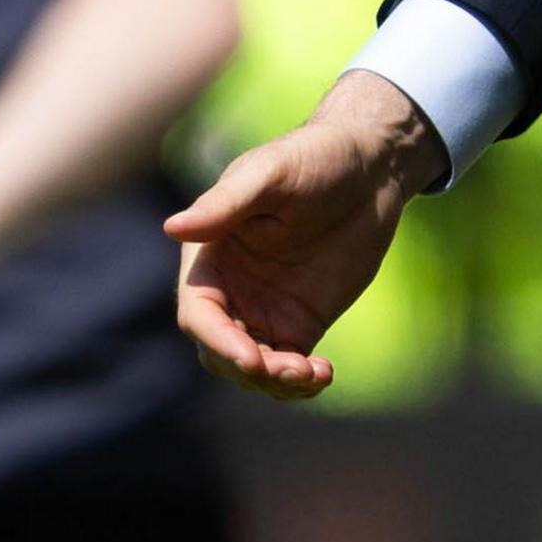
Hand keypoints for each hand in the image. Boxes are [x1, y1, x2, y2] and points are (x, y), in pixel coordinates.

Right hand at [164, 70, 444, 399]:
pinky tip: (324, 373)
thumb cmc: (314, 158)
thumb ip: (224, 204)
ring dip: (276, 383)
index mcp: (210, 254)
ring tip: (313, 372)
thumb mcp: (270, 175)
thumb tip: (172, 227)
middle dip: (247, 369)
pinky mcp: (299, 323)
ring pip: (253, 369)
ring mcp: (264, 309)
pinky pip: (290, 368)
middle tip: (290, 370)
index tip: (251, 359)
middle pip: (218, 351)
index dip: (218, 341)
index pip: (198, 314)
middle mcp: (230, 287)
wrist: (370, 168)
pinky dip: (301, 382)